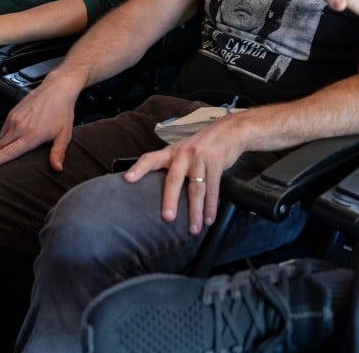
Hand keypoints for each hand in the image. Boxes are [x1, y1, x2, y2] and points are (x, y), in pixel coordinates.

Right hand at [0, 81, 75, 170]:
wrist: (57, 88)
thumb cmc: (62, 110)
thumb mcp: (64, 134)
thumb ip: (58, 152)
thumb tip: (57, 168)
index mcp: (31, 135)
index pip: (8, 152)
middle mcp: (19, 127)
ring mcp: (14, 119)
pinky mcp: (12, 113)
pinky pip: (2, 130)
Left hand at [122, 115, 246, 234]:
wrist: (230, 130)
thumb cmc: (204, 145)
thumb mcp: (185, 150)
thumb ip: (175, 165)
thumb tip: (165, 192)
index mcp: (172, 151)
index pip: (151, 159)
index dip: (139, 168)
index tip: (128, 179)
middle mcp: (183, 153)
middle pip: (174, 179)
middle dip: (170, 200)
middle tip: (168, 218)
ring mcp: (200, 157)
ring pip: (196, 189)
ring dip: (195, 211)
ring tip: (194, 228)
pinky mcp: (216, 162)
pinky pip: (212, 188)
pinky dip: (211, 206)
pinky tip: (209, 218)